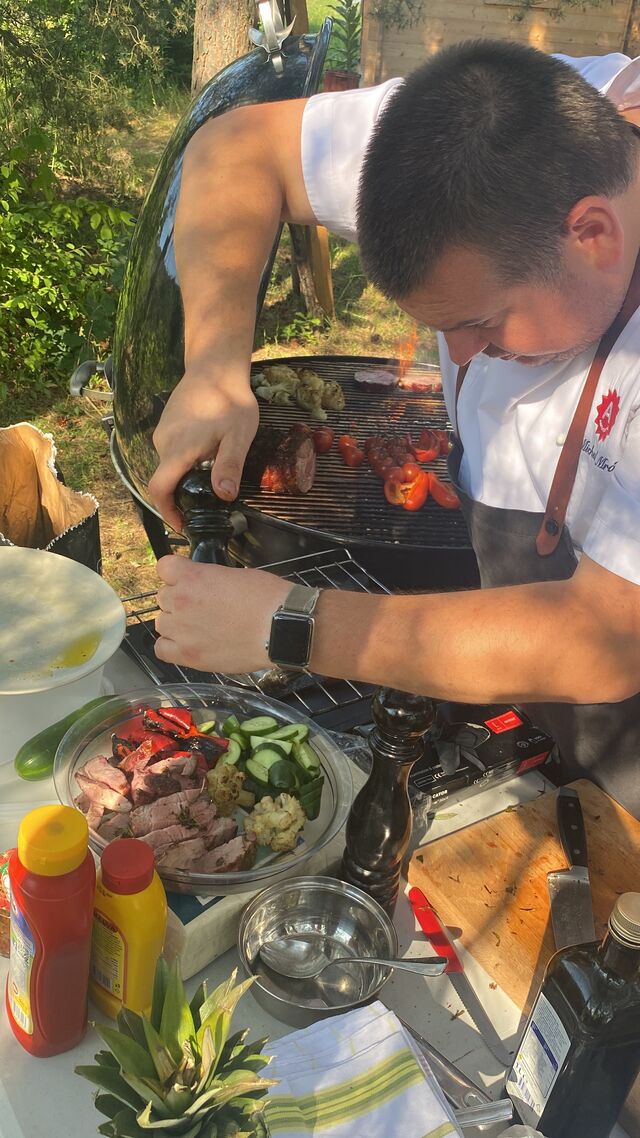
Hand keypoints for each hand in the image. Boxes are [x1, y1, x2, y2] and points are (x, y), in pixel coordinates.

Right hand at [148, 370, 258, 531]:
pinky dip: (183, 463)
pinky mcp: (166, 425)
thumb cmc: (230, 399)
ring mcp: (162, 433)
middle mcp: (164, 443)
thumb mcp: (239, 435)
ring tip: (209, 482)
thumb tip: (224, 496)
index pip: (160, 489)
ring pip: (168, 466)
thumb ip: (229, 465)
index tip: (181, 525)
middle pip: (165, 480)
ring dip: (184, 479)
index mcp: (178, 449)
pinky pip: (170, 452)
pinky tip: (205, 458)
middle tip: (205, 508)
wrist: (215, 366)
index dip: (167, 512)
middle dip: (180, 498)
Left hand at [154, 556, 289, 673]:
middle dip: (179, 600)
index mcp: (192, 577)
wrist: (281, 627)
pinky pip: (162, 649)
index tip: (187, 580)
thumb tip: (204, 589)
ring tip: (199, 628)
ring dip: (176, 624)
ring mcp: (182, 630)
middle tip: (203, 608)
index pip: (164, 568)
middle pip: (163, 597)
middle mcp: (180, 601)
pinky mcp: (188, 655)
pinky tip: (189, 644)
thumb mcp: (235, 574)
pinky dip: (172, 647)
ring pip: (162, 623)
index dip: (177, 574)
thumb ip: (209, 580)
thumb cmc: (267, 598)